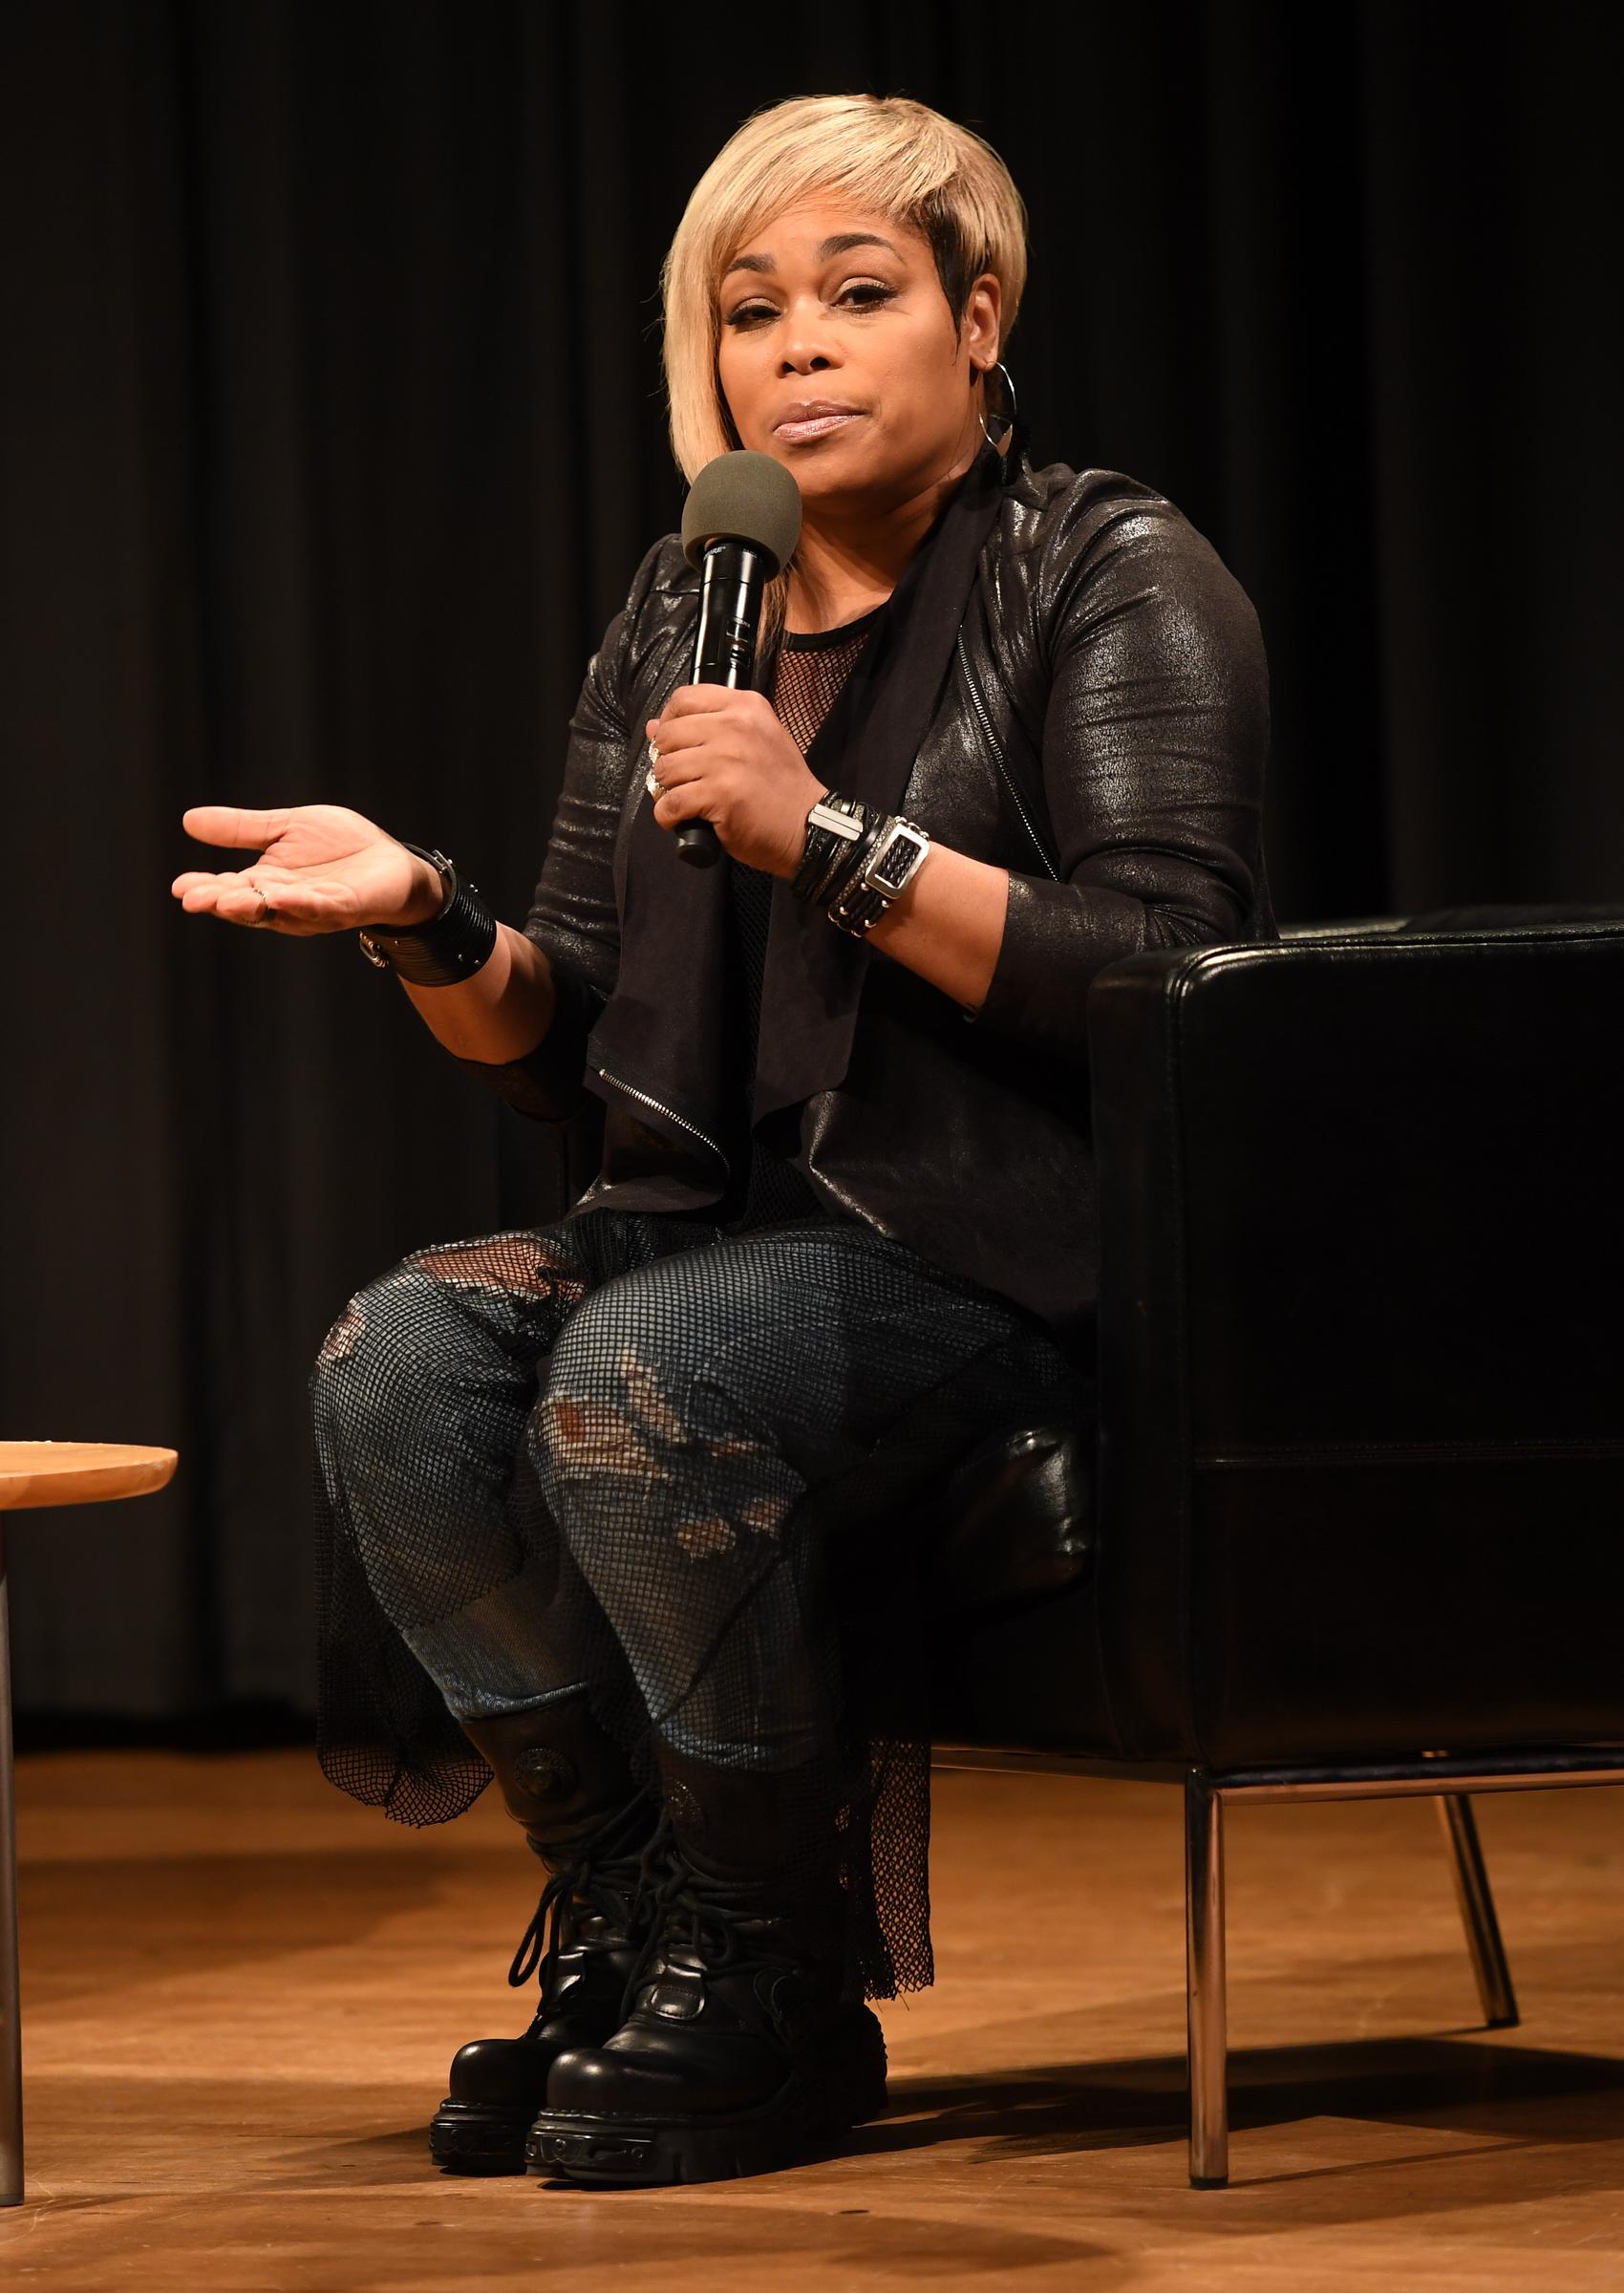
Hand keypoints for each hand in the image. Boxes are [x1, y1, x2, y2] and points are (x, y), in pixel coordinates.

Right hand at [171, 804, 444, 935]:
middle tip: (193, 898)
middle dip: (220, 901)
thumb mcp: (284, 828)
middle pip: (247, 905)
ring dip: (253, 906)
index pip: (227, 887)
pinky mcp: (344, 907)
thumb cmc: (338, 847)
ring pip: (278, 911)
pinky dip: (300, 903)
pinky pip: (319, 907)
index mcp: (266, 881)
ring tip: (226, 900)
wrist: (390, 861)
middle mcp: (284, 901)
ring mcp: (314, 908)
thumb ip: (242, 828)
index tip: (179, 887)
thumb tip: (188, 819)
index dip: (203, 888)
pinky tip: (280, 897)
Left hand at [645, 688, 824, 877]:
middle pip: (669, 735)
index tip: (674, 742)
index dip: (669, 721)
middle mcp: (735, 727)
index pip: (685, 699)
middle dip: (666, 760)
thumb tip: (653, 727)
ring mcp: (726, 760)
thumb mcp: (755, 739)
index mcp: (745, 707)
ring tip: (685, 799)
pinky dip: (668, 815)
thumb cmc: (781, 785)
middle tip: (681, 778)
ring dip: (667, 790)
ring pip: (666, 769)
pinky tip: (680, 819)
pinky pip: (671, 803)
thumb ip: (709, 727)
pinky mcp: (719, 794)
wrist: (807, 824)